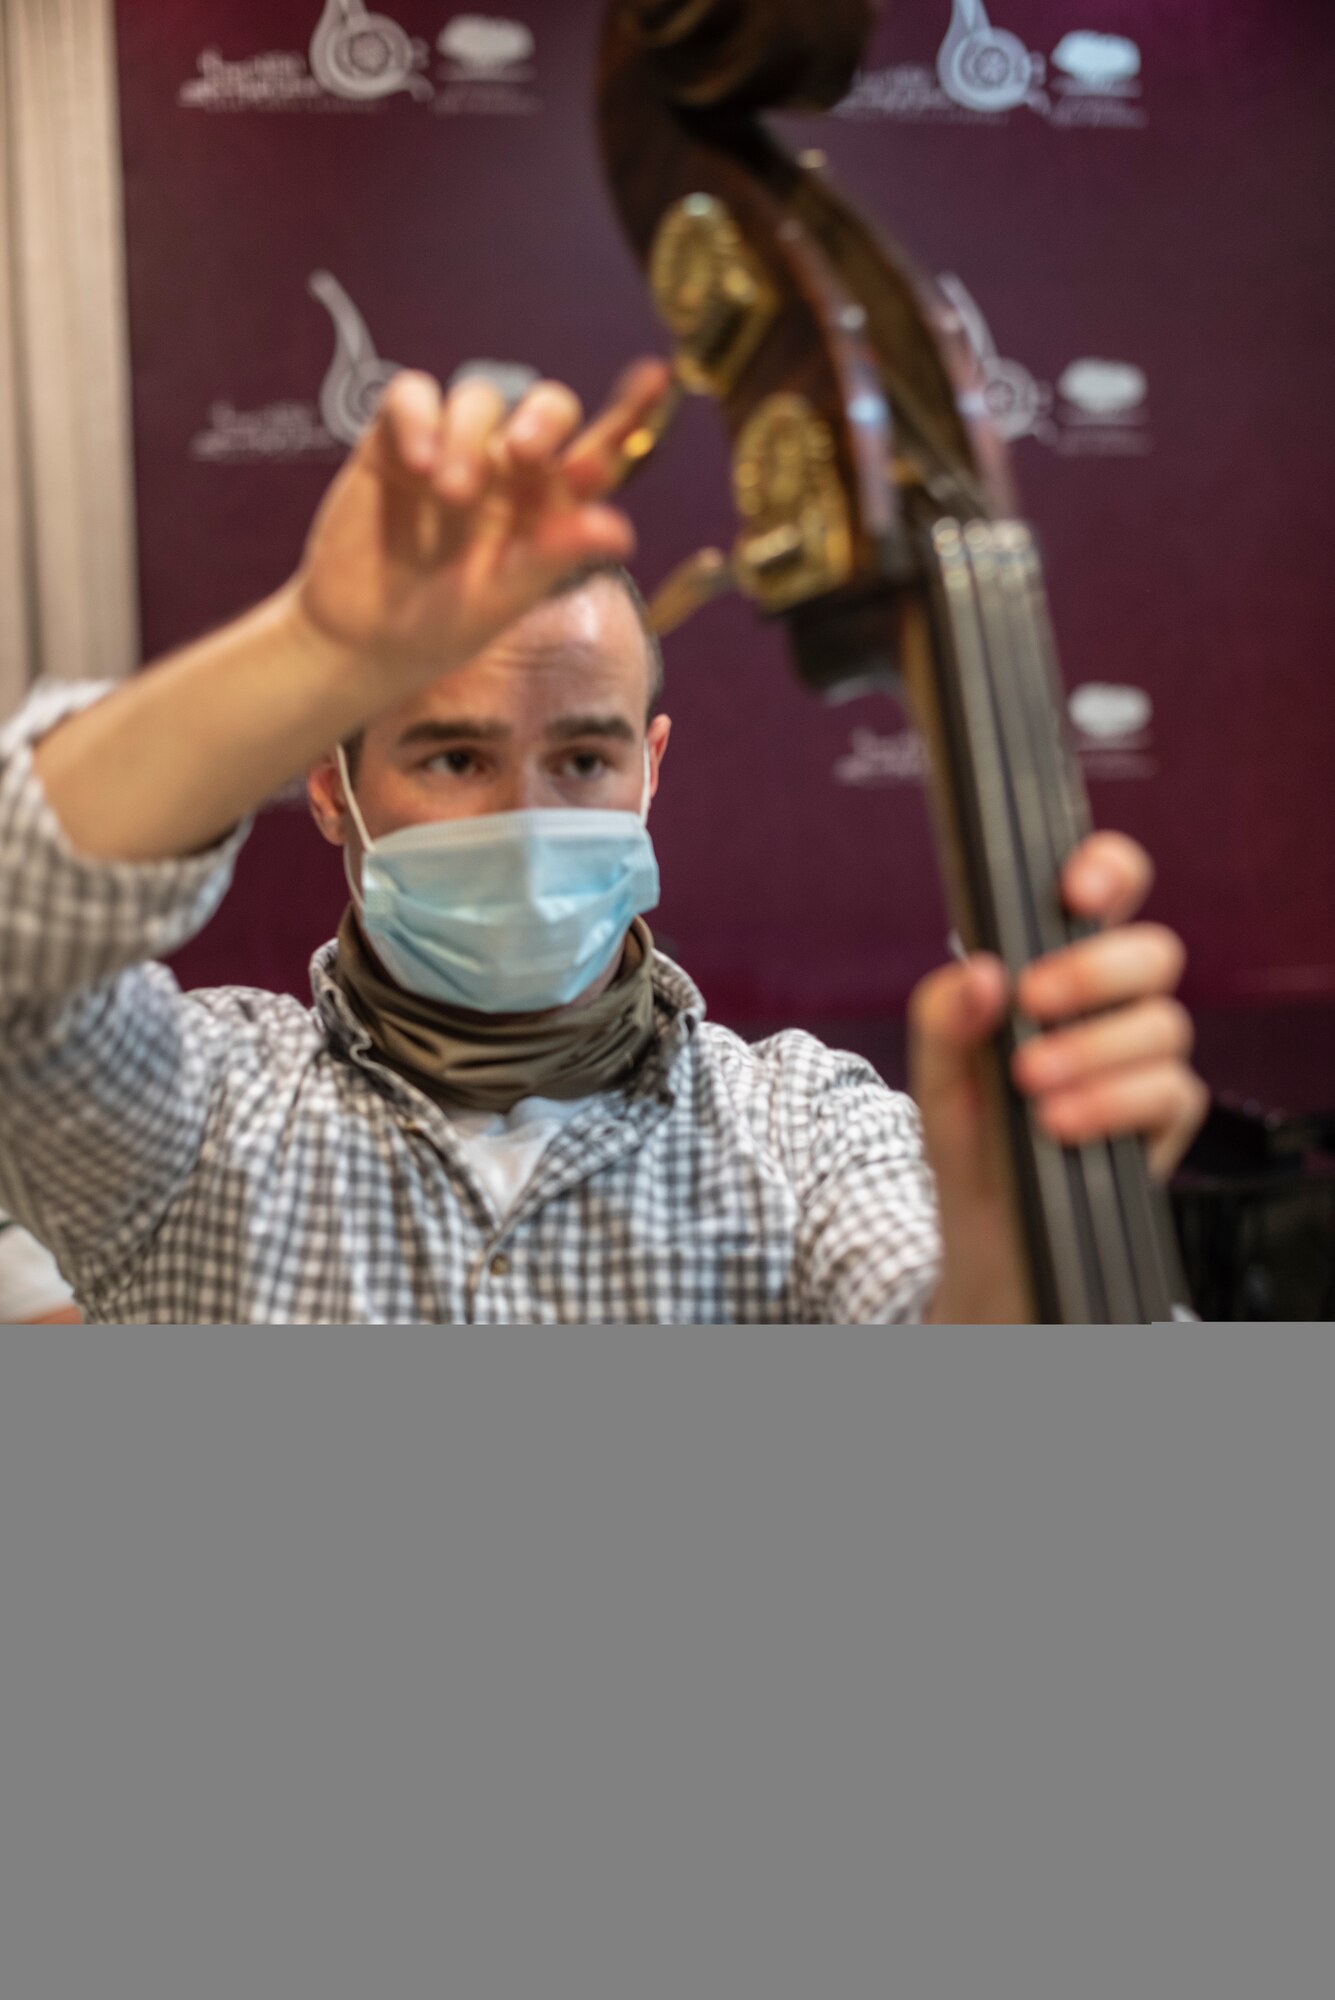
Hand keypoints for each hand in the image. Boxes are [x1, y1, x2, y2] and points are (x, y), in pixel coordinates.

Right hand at [293, 358, 671, 680]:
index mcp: (551, 504)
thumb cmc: (445, 623)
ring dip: (469, 436)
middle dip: (542, 420)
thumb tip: (620, 530)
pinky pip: (411, 394)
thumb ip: (556, 556)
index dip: (629, 410)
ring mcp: (455, 447)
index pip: (599, 448)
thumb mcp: (503, 597)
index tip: (656, 375)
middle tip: (523, 454)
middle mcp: (510, 468)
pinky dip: (418, 417)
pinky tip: (417, 464)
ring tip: (450, 495)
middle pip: (545, 408)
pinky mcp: (397, 439)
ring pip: (478, 397)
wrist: (364, 636)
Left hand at [910, 832, 1207, 1322]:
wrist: (986, 1235)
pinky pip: (1169, 1092)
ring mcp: (1148, 1061)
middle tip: (1034, 1002)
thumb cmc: (970, 1139)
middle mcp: (1116, 1006)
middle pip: (1155, 950)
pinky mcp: (1166, 1119)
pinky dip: (1110, 1102)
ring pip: (1165, 1023)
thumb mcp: (936, 1076)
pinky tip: (1061, 1121)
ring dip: (1093, 1048)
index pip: (1110, 891)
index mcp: (1061, 968)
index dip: (1108, 871)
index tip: (1075, 892)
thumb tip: (980, 973)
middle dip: (1094, 970)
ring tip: (1031, 1083)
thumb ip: (944, 1018)